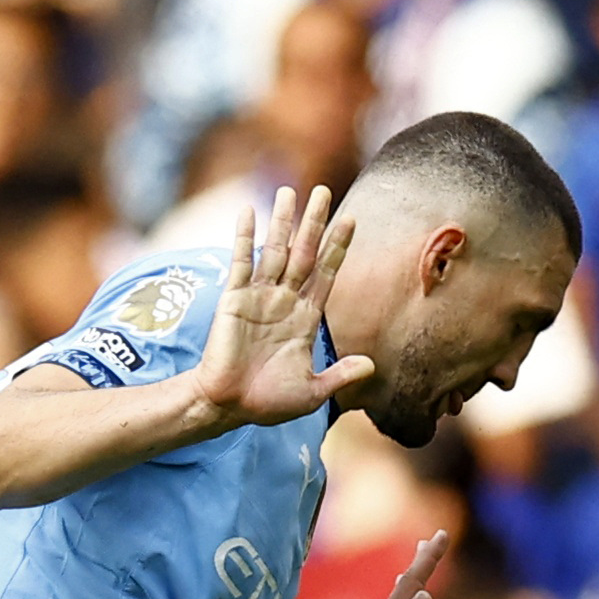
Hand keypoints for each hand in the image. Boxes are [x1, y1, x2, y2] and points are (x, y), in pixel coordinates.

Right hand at [193, 185, 373, 432]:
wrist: (227, 407)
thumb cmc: (267, 402)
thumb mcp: (312, 391)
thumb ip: (340, 375)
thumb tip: (371, 364)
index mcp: (305, 318)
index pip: (326, 274)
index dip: (337, 247)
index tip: (350, 220)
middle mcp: (284, 301)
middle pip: (304, 253)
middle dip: (315, 222)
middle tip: (324, 190)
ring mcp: (258, 297)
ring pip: (275, 251)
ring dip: (283, 222)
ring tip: (290, 191)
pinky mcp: (233, 299)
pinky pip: (240, 262)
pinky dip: (244, 237)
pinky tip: (248, 212)